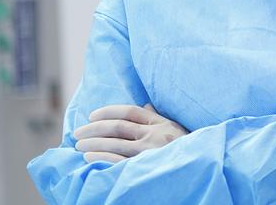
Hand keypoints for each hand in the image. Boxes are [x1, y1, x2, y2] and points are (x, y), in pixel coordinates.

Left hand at [73, 103, 188, 162]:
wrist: (198, 169)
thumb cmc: (184, 149)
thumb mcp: (175, 130)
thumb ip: (157, 118)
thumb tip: (145, 106)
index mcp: (161, 123)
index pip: (130, 111)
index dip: (109, 111)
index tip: (92, 115)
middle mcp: (154, 134)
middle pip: (118, 126)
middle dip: (94, 128)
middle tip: (77, 133)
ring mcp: (149, 150)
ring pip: (114, 143)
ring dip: (92, 143)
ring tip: (78, 146)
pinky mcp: (144, 166)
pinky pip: (116, 160)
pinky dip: (100, 157)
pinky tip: (88, 157)